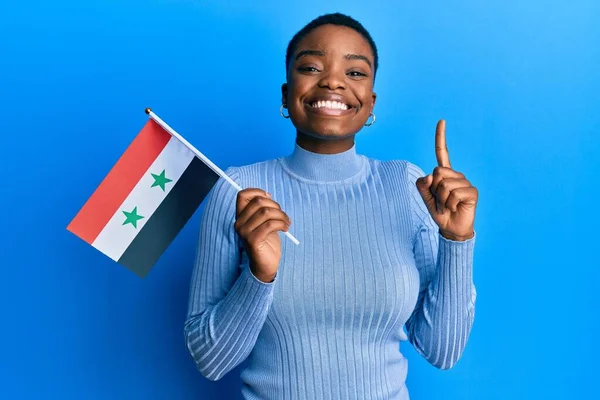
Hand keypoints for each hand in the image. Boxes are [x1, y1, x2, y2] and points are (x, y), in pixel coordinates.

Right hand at [233, 189, 291, 281]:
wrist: (266, 265)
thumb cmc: (267, 241)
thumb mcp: (264, 221)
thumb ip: (262, 209)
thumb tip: (267, 194)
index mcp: (240, 216)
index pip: (242, 195)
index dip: (257, 191)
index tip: (269, 197)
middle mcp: (239, 223)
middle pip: (258, 202)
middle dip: (275, 205)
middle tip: (283, 215)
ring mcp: (244, 232)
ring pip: (265, 212)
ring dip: (281, 215)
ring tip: (287, 222)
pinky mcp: (252, 240)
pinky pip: (270, 225)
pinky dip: (281, 224)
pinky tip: (286, 229)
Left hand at [415, 120, 477, 240]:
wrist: (451, 228)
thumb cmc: (439, 211)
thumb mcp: (425, 198)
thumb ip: (422, 185)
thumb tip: (430, 175)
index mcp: (444, 174)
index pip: (442, 152)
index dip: (440, 137)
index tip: (442, 121)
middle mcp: (456, 175)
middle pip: (438, 172)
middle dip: (434, 190)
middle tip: (440, 201)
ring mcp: (465, 182)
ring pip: (444, 185)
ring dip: (442, 200)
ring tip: (448, 206)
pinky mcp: (472, 192)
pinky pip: (454, 194)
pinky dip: (450, 204)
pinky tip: (455, 208)